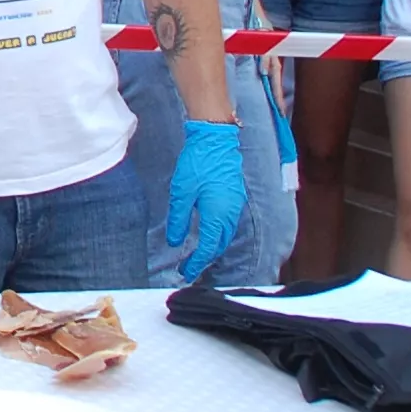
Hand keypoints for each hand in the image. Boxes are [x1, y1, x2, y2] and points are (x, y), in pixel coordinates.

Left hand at [166, 118, 250, 281]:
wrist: (215, 139)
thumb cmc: (197, 164)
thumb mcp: (181, 193)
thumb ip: (178, 220)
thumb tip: (175, 241)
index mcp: (218, 215)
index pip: (208, 248)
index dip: (197, 262)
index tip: (185, 271)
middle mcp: (230, 214)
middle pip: (220, 245)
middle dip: (205, 258)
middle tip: (189, 266)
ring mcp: (235, 205)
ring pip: (226, 235)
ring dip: (214, 247)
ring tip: (198, 254)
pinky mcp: (235, 197)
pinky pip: (228, 224)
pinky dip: (219, 234)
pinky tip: (208, 232)